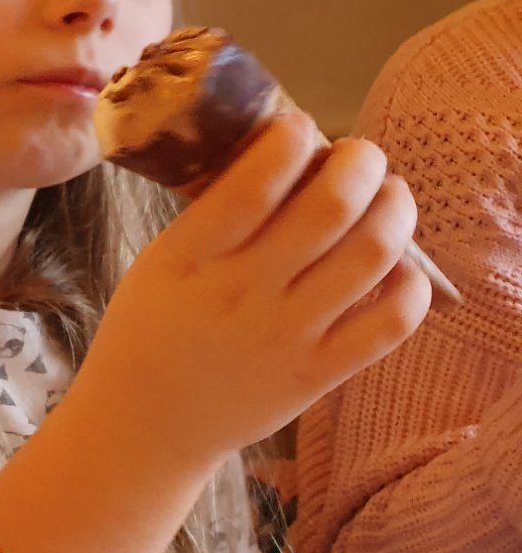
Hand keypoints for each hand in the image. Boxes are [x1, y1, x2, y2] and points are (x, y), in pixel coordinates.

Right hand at [0, 114, 429, 552]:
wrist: (143, 426)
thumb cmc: (147, 333)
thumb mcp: (157, 264)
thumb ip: (213, 220)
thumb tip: (282, 163)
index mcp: (188, 258)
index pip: (256, 181)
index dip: (293, 138)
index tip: (301, 126)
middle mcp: (241, 293)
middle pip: (330, 207)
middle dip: (361, 162)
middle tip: (360, 154)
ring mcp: (284, 336)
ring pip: (372, 254)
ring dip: (395, 208)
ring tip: (390, 194)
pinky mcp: (317, 375)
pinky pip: (391, 322)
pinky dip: (409, 284)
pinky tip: (399, 266)